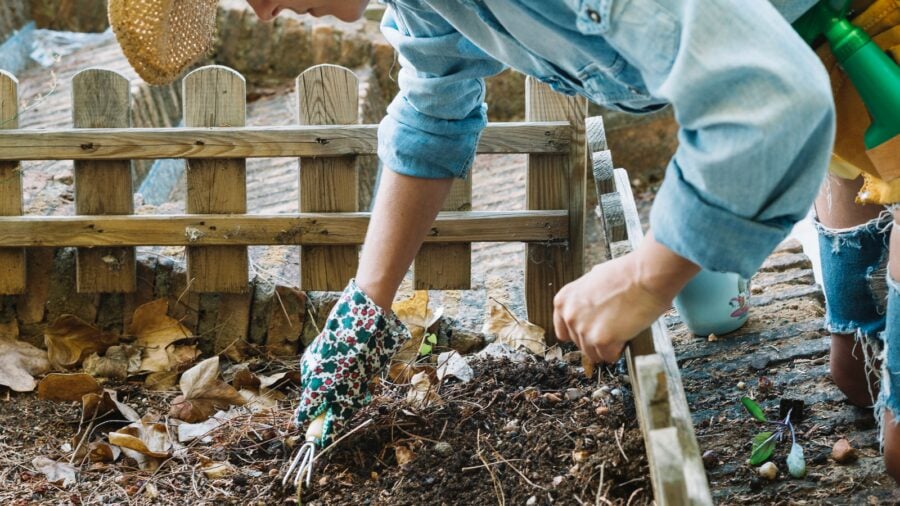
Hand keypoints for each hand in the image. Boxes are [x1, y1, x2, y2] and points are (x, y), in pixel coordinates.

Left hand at [553, 232, 698, 363]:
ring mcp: (584, 329)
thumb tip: (589, 308)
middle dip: (596, 338)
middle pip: (580, 344)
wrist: (646, 276)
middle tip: (613, 326)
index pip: (563, 332)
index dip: (580, 333)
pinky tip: (626, 335)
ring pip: (593, 353)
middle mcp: (570, 316)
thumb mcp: (593, 281)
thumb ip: (584, 299)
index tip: (591, 332)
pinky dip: (618, 350)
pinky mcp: (601, 340)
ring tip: (621, 329)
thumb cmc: (626, 274)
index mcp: (564, 300)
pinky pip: (608, 356)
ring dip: (608, 346)